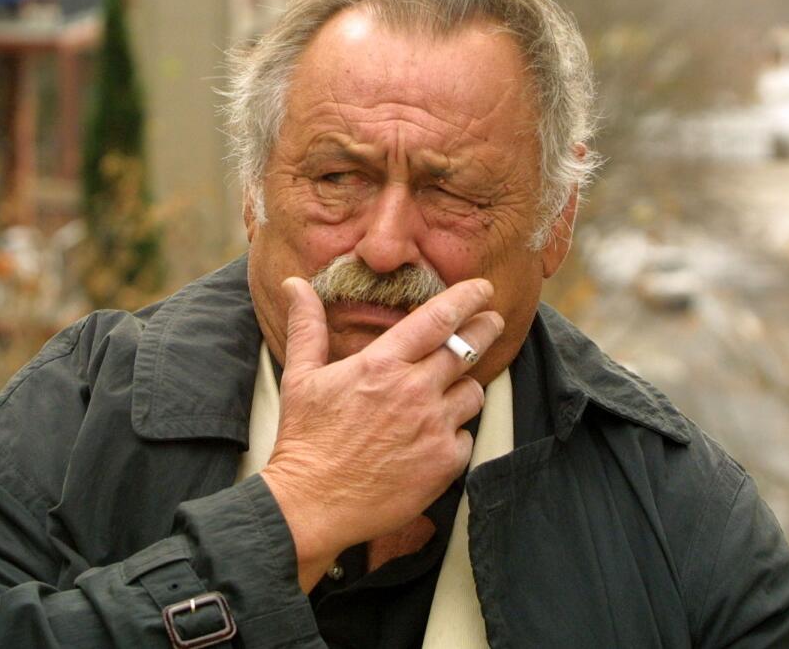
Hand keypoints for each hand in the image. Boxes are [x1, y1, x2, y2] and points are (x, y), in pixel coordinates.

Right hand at [260, 276, 503, 591]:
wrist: (313, 504)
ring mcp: (434, 428)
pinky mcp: (445, 463)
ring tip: (450, 390)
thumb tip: (295, 284)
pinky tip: (433, 437)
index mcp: (383, 364)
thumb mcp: (300, 376)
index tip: (482, 288)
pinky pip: (466, 435)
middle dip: (486, 328)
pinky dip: (455, 432)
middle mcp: (415, 391)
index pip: (439, 318)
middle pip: (469, 348)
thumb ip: (307, 325)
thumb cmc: (305, 439)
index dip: (467, 298)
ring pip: (473, 392)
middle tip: (493, 321)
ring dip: (465, 386)